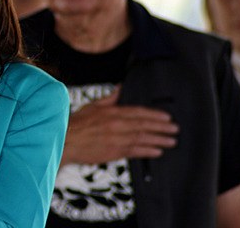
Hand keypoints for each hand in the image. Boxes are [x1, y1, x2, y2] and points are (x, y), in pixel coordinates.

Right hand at [61, 86, 178, 164]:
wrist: (65, 140)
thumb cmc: (76, 124)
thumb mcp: (93, 106)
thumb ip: (110, 98)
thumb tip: (120, 87)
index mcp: (112, 112)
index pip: (139, 112)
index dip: (155, 115)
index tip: (167, 117)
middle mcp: (117, 125)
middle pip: (144, 126)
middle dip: (162, 128)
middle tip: (174, 129)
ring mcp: (116, 139)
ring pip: (142, 139)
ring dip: (159, 140)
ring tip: (171, 141)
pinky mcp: (114, 152)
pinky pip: (135, 151)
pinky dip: (147, 151)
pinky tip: (157, 152)